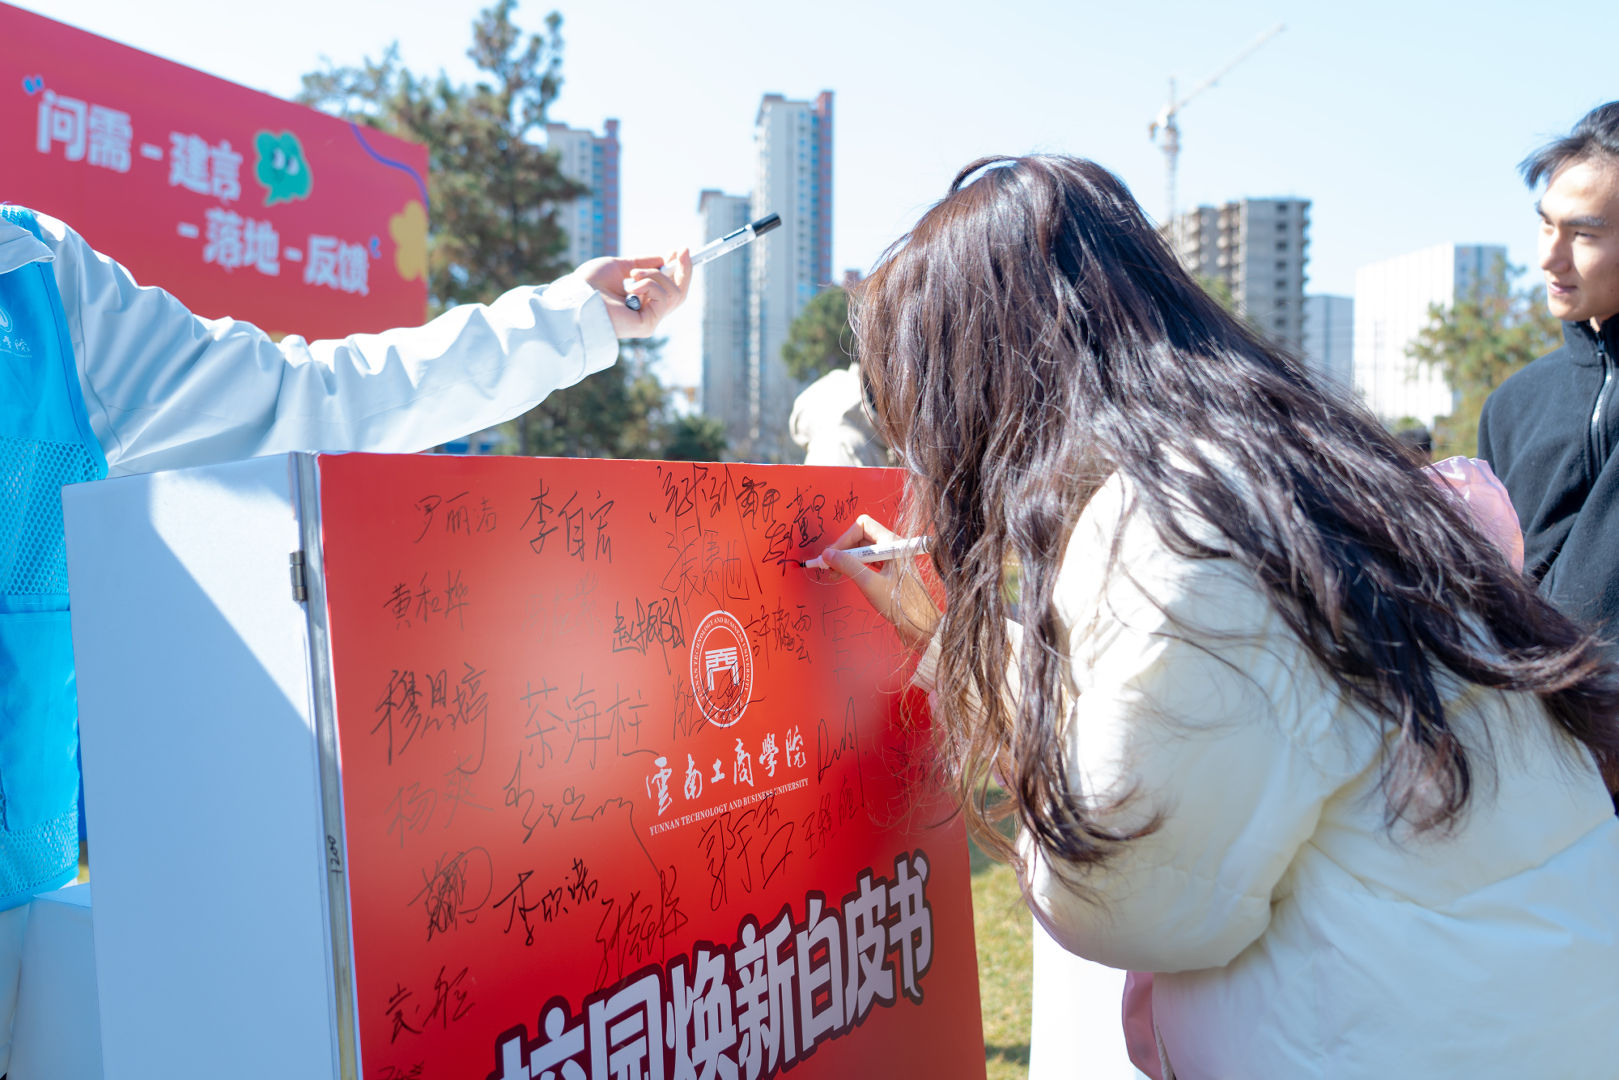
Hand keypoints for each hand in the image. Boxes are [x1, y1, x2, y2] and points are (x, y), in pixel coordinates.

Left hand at [571, 249, 691, 337]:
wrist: (575, 296)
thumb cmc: (590, 284)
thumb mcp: (621, 266)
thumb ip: (642, 264)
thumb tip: (664, 258)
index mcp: (641, 300)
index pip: (669, 288)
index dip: (678, 269)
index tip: (679, 250)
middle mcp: (647, 312)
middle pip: (679, 293)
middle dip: (684, 270)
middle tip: (682, 250)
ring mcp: (649, 320)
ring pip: (674, 293)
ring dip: (655, 276)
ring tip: (633, 275)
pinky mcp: (647, 325)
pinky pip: (663, 299)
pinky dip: (650, 286)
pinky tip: (632, 287)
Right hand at [815, 515, 939, 650]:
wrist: (920, 625)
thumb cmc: (902, 606)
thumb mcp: (870, 584)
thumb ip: (848, 566)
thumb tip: (828, 554)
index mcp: (893, 544)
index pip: (863, 526)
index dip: (844, 539)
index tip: (832, 555)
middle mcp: (893, 547)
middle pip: (861, 536)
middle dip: (843, 549)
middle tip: (829, 566)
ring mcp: (891, 558)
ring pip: (863, 549)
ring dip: (846, 559)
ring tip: (834, 573)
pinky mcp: (889, 569)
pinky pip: (868, 560)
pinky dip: (855, 566)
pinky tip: (846, 575)